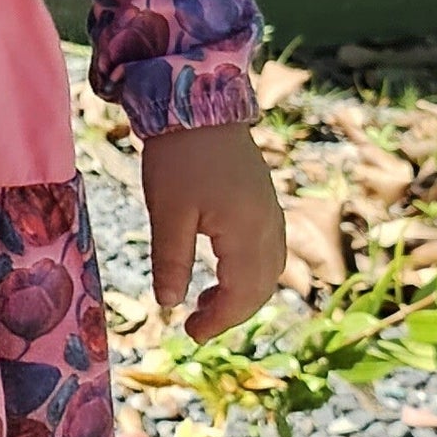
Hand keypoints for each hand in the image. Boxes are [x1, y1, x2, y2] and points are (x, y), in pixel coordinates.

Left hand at [139, 120, 285, 341]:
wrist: (197, 102)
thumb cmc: (178, 156)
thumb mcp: (167, 212)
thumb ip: (171, 261)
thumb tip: (169, 305)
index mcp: (247, 231)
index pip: (242, 294)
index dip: (219, 320)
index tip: (190, 334)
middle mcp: (268, 224)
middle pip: (262, 286)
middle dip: (233, 312)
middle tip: (196, 326)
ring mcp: (269, 211)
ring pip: (268, 269)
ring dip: (243, 293)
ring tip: (205, 303)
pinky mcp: (262, 200)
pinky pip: (266, 249)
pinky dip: (248, 271)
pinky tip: (220, 271)